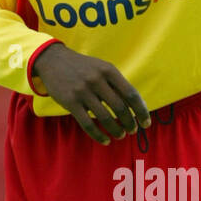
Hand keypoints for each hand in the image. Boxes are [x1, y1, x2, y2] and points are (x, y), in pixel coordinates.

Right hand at [31, 44, 149, 143]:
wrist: (53, 60)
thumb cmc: (83, 67)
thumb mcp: (102, 68)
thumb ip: (117, 84)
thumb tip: (135, 107)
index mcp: (109, 71)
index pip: (131, 94)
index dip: (141, 111)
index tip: (146, 123)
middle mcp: (96, 80)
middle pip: (120, 108)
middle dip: (130, 123)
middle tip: (133, 130)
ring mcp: (82, 91)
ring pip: (105, 118)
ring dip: (116, 130)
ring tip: (121, 135)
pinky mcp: (70, 102)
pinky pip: (88, 124)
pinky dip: (99, 135)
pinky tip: (105, 141)